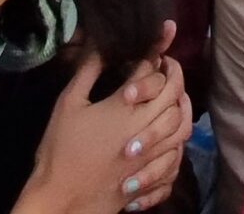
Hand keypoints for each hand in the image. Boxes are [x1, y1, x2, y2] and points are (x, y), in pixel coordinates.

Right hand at [21, 32, 191, 213]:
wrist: (61, 199)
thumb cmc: (60, 149)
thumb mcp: (68, 104)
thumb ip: (87, 72)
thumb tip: (99, 44)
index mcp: (125, 109)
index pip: (150, 73)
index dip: (154, 55)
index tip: (154, 48)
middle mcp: (145, 130)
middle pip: (174, 96)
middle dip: (175, 75)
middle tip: (168, 65)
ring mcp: (151, 157)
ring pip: (183, 128)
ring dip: (183, 108)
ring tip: (175, 98)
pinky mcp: (151, 180)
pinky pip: (178, 159)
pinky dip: (179, 145)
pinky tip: (172, 138)